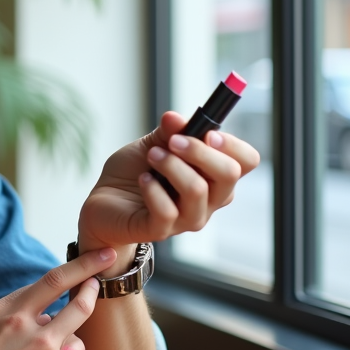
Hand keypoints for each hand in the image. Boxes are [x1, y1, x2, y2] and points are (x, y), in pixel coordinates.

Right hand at [0, 248, 116, 349]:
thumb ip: (16, 318)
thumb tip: (48, 317)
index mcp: (4, 307)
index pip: (51, 280)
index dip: (80, 266)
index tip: (99, 255)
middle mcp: (23, 320)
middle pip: (76, 298)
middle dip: (95, 285)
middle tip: (109, 272)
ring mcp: (40, 344)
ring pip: (77, 338)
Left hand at [78, 112, 260, 261]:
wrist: (104, 201)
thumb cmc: (134, 173)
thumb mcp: (151, 145)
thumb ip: (168, 132)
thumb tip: (176, 118)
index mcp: (213, 175)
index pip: (246, 160)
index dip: (233, 145)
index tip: (207, 133)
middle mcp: (208, 200)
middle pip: (229, 174)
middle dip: (200, 151)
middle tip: (172, 141)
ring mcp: (187, 218)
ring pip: (197, 190)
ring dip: (171, 166)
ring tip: (151, 157)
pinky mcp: (161, 230)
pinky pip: (167, 210)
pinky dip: (153, 189)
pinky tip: (142, 180)